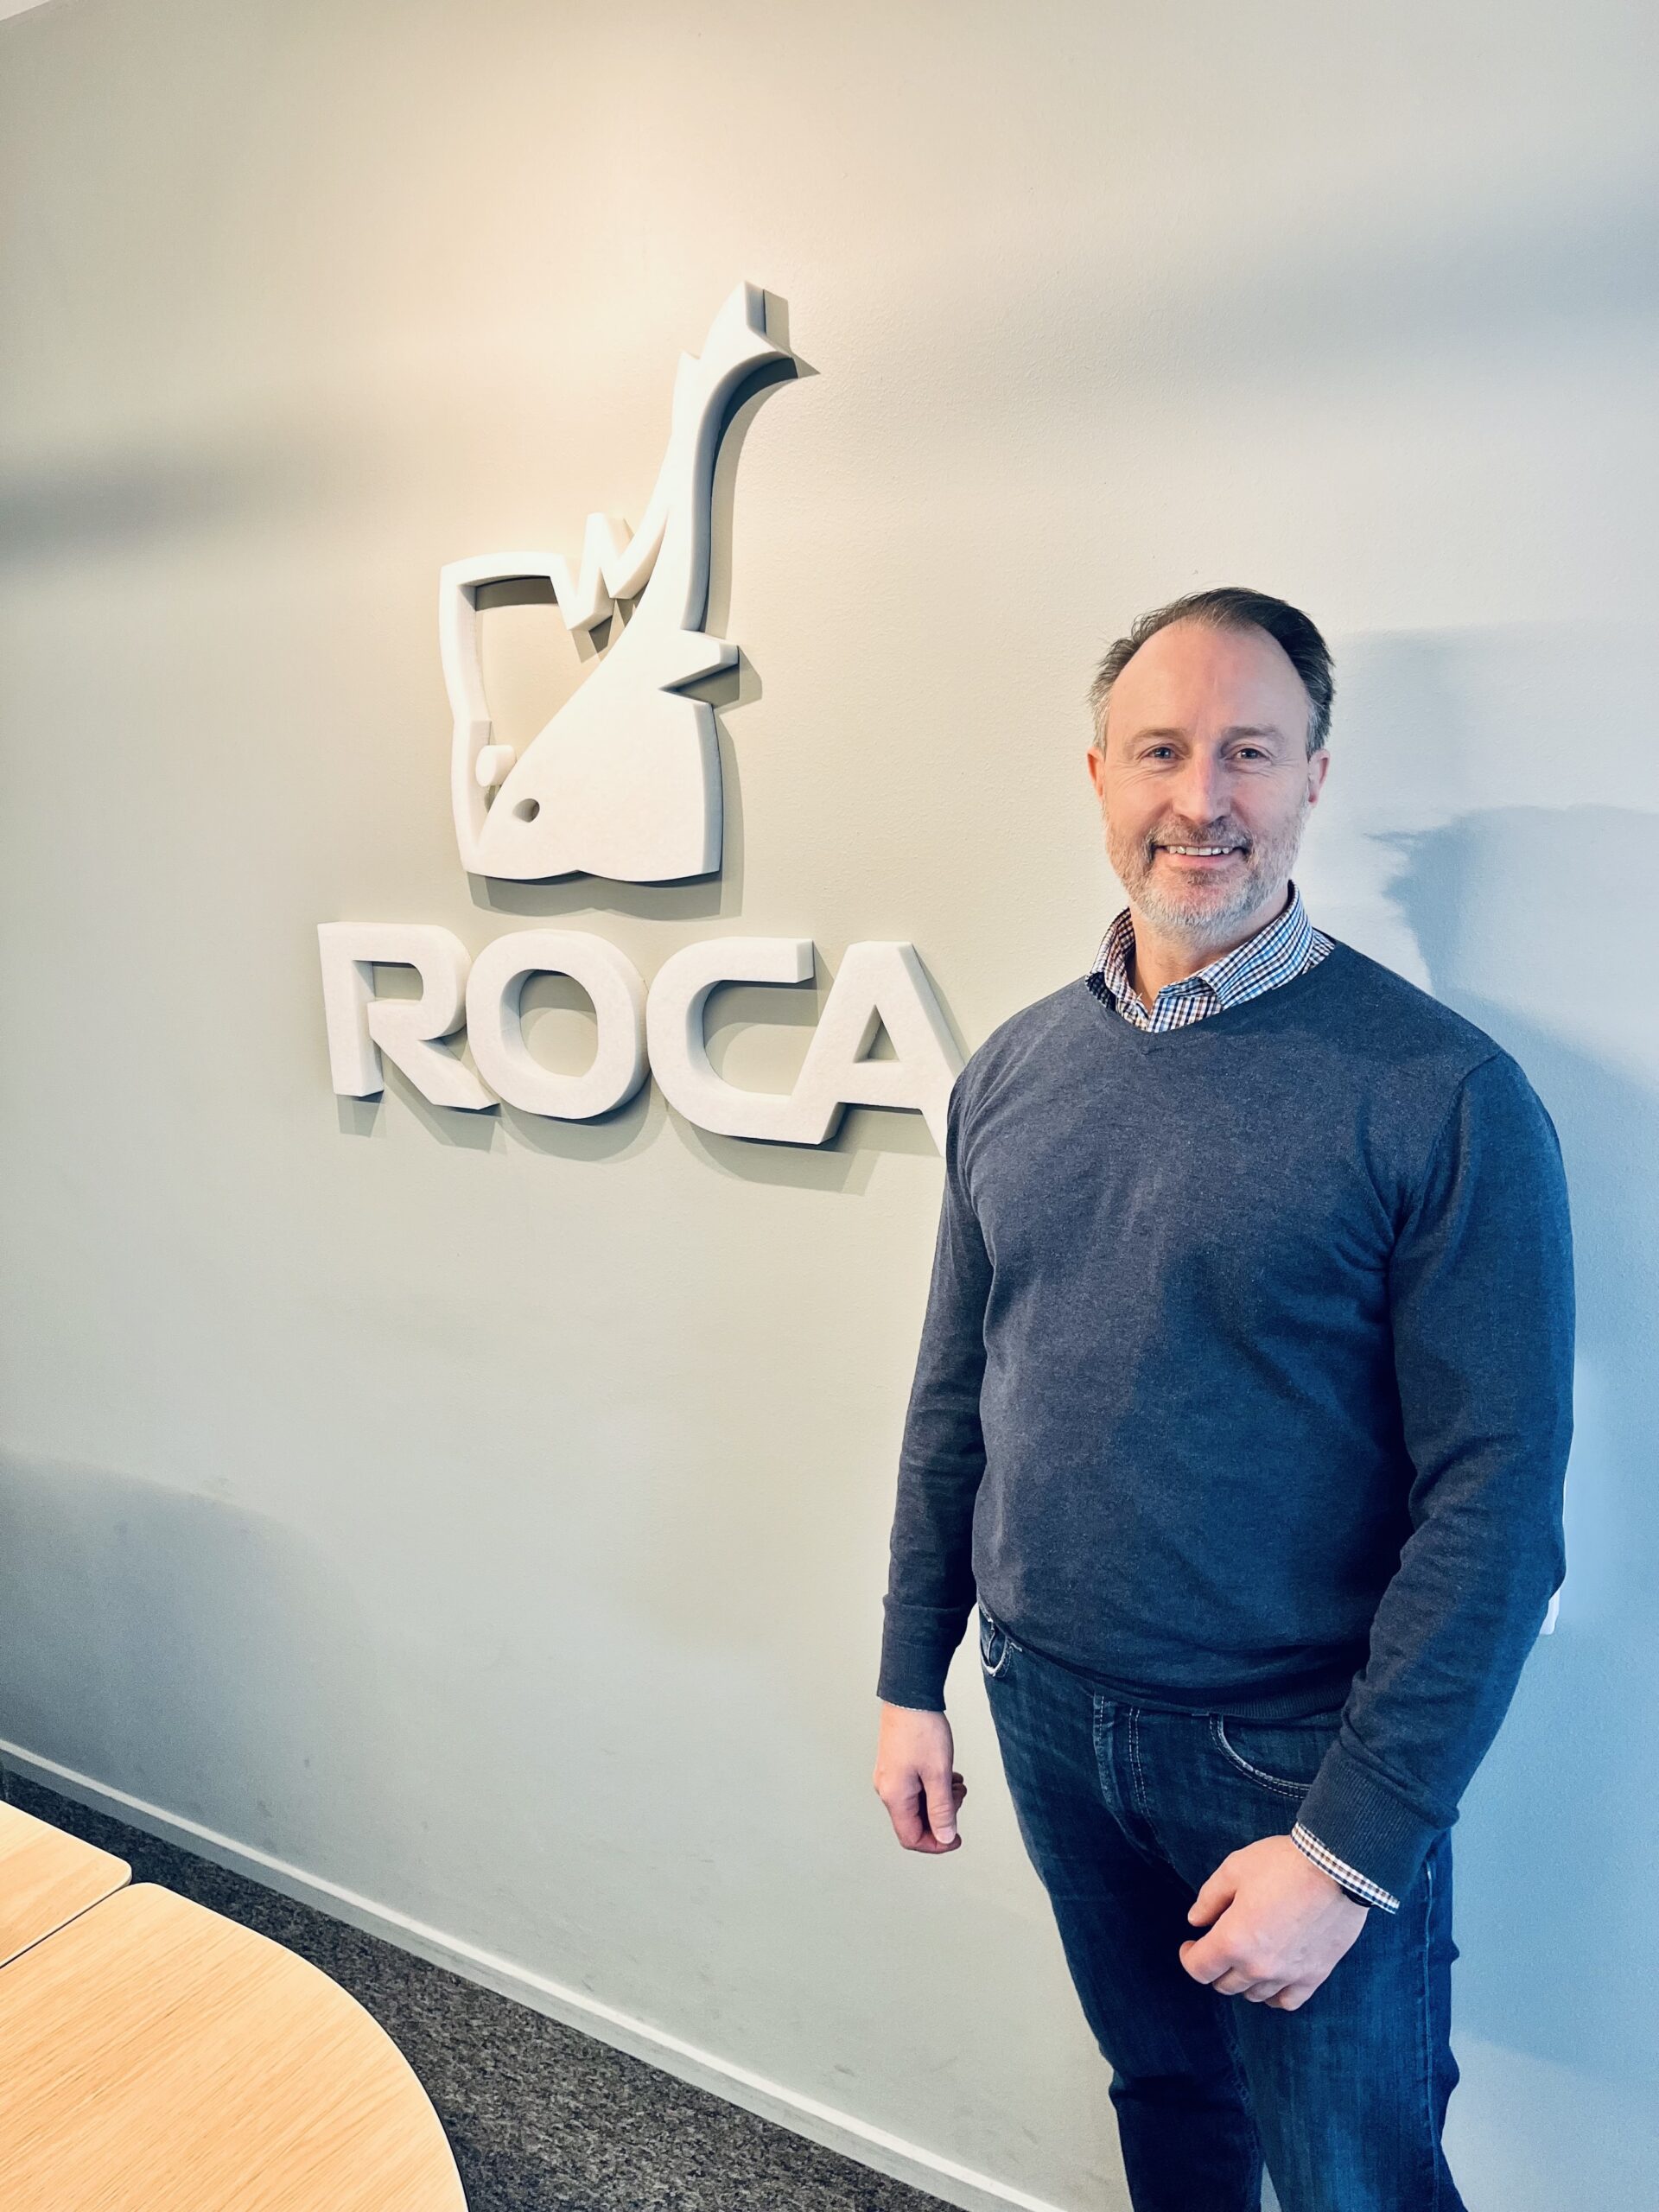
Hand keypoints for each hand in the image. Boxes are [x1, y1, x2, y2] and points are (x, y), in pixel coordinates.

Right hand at [872, 1702, 967, 1851]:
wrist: (909, 1695)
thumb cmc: (921, 1729)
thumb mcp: (938, 1774)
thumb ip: (942, 1809)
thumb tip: (945, 1837)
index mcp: (894, 1796)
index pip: (911, 1838)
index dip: (936, 1843)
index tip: (955, 1837)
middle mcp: (887, 1789)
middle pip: (914, 1822)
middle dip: (941, 1816)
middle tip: (958, 1798)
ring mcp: (890, 1776)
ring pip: (916, 1804)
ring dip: (939, 1800)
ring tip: (955, 1783)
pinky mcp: (895, 1765)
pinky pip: (914, 1788)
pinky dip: (933, 1787)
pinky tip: (946, 1774)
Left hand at [1179, 1834, 1368, 2009]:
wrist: (1337, 1868)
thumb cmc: (1282, 1864)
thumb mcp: (1235, 1869)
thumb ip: (1209, 1898)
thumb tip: (1195, 1920)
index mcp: (1233, 1941)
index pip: (1199, 1969)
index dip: (1188, 1956)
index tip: (1191, 1943)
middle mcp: (1258, 1967)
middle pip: (1224, 1985)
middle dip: (1215, 1967)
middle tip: (1217, 1946)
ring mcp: (1288, 1975)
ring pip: (1254, 1995)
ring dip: (1242, 1980)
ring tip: (1245, 1957)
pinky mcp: (1315, 1976)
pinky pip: (1287, 2001)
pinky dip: (1274, 1994)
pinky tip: (1271, 1978)